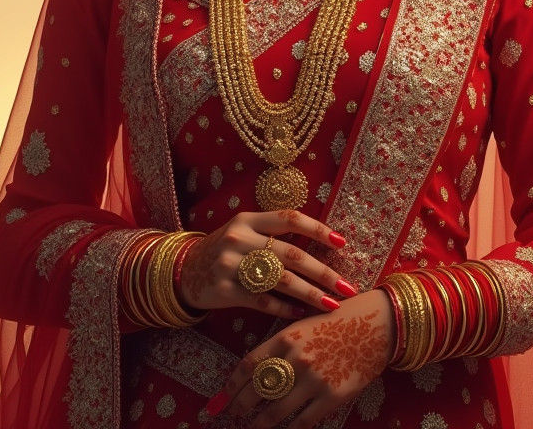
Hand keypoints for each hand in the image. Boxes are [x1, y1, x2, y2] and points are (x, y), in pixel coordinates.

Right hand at [178, 208, 353, 320]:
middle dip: (323, 272)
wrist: (184, 271)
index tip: (342, 243)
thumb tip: (324, 241)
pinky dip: (284, 308)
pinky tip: (301, 314)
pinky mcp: (223, 290)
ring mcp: (229, 264)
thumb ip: (275, 233)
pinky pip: (261, 301)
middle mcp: (239, 237)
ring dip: (310, 294)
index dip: (318, 230)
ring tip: (333, 304)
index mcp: (248, 219)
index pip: (290, 219)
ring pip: (280, 280)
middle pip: (290, 254)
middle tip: (347, 286)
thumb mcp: (245, 231)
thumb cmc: (227, 250)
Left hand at [208, 289, 395, 427]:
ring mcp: (314, 379)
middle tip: (232, 415)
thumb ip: (281, 346)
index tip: (221, 398)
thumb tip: (256, 372)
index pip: (249, 365)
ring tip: (252, 427)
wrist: (376, 324)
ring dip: (260, 424)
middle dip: (240, 407)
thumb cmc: (337, 320)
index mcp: (286, 336)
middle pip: (258, 391)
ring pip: (276, 411)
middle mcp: (296, 358)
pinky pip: (303, 422)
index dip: (232, 385)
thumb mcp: (304, 324)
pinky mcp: (333, 396)